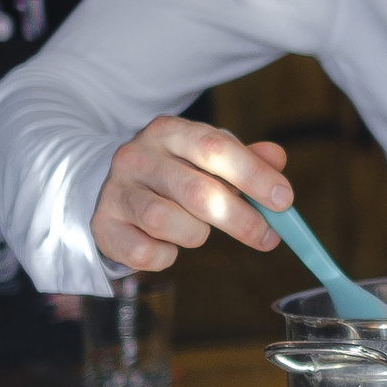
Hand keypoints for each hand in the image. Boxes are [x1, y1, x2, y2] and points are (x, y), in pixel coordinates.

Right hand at [91, 117, 291, 272]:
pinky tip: (168, 244)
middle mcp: (137, 156)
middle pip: (197, 191)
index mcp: (169, 131)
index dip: (254, 175)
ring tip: (199, 230)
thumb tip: (277, 159)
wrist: (108, 185)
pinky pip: (144, 253)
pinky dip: (165, 256)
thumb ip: (245, 157)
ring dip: (196, 234)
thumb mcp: (207, 155)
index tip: (284, 200)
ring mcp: (116, 191)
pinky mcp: (102, 225)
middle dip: (240, 218)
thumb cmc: (173, 170)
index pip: (215, 147)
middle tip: (268, 237)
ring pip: (167, 221)